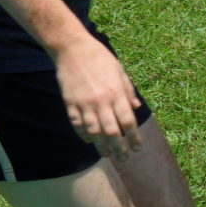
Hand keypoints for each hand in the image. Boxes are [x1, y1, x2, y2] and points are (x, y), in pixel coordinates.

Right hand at [55, 38, 142, 160]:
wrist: (72, 47)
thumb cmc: (98, 57)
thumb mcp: (119, 71)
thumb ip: (128, 89)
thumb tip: (136, 106)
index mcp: (116, 92)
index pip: (128, 121)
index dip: (133, 138)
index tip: (136, 148)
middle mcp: (101, 100)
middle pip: (112, 131)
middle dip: (118, 148)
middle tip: (123, 159)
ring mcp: (84, 102)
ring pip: (94, 131)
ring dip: (100, 146)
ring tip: (105, 155)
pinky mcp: (70, 101)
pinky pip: (76, 123)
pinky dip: (82, 134)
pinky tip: (87, 140)